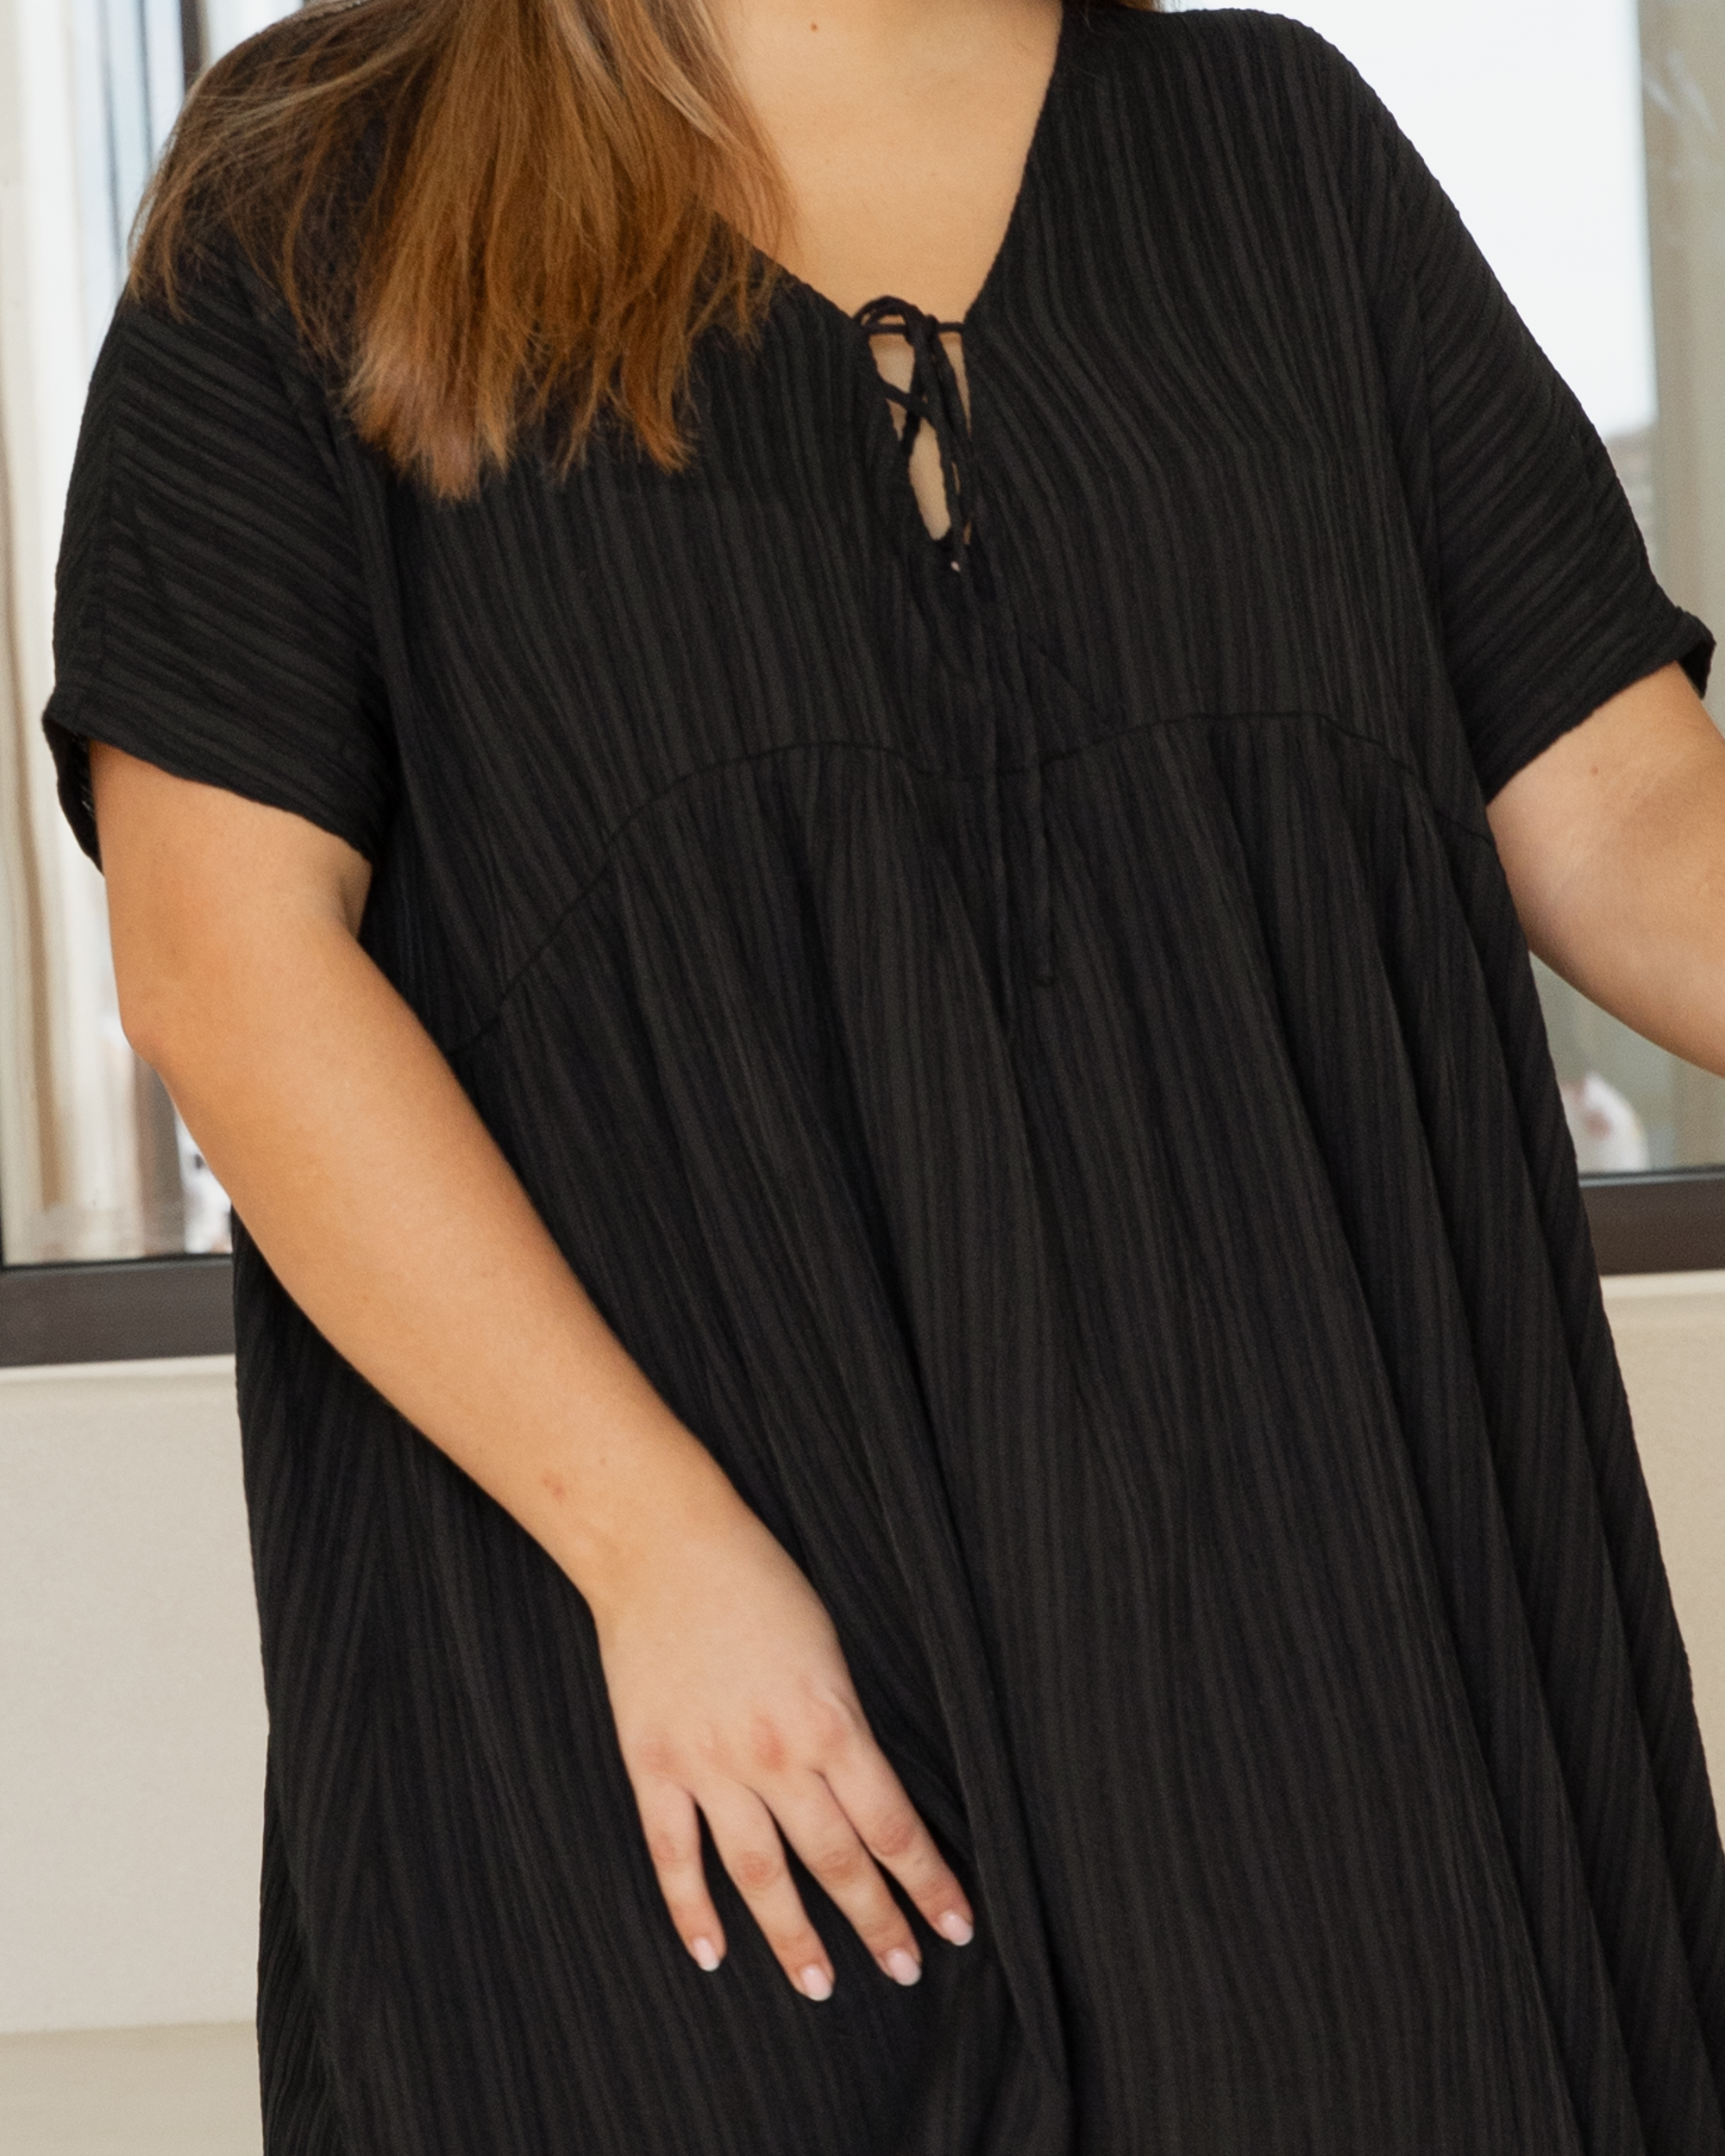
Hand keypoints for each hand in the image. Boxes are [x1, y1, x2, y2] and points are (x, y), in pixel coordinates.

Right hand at [588, 1484, 976, 1998]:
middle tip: (904, 1969)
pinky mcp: (653, 1764)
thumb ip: (844, 1723)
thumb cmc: (758, 1581)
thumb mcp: (828, 1647)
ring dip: (793, 1937)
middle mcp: (774, 1755)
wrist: (663, 1547)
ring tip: (820, 1986)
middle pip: (835, 1861)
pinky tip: (712, 1955)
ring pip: (760, 1874)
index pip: (891, 1825)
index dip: (928, 1883)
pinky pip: (675, 1854)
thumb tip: (867, 1790)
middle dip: (876, 1922)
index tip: (956, 1927)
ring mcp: (709, 1765)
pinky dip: (691, 1910)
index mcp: (830, 1720)